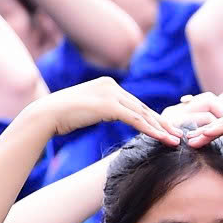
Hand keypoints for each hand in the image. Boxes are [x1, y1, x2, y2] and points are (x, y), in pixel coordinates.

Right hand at [36, 78, 180, 143]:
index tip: (165, 127)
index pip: (135, 103)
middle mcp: (111, 86)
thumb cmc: (61, 116)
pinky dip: (150, 130)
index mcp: (107, 84)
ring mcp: (110, 94)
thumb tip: (115, 114)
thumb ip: (104, 108)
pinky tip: (162, 138)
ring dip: (161, 128)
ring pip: (142, 113)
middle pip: (142, 107)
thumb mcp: (88, 108)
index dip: (152, 116)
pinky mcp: (108, 105)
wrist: (44, 115)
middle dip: (162, 122)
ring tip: (175, 139)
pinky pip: (135, 119)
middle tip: (177, 133)